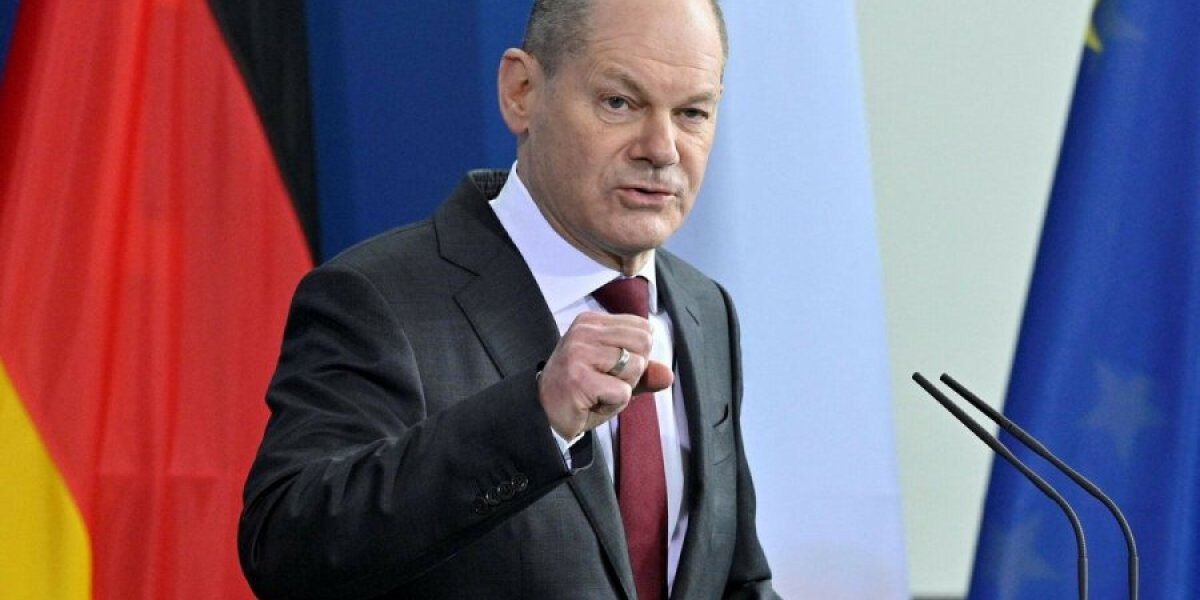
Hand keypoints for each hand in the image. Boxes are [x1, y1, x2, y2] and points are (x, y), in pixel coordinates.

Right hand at [538, 311, 674, 439]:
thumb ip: (644, 372)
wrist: (543, 413)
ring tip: (598, 393)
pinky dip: (614, 405)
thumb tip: (668, 374)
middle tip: (606, 383)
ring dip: (623, 389)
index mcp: (592, 322)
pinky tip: (592, 403)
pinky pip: (623, 392)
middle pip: (644, 343)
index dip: (637, 355)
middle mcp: (584, 331)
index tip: (610, 368)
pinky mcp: (579, 378)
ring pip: (635, 367)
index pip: (643, 328)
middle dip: (634, 371)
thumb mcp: (616, 377)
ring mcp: (579, 353)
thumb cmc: (580, 392)